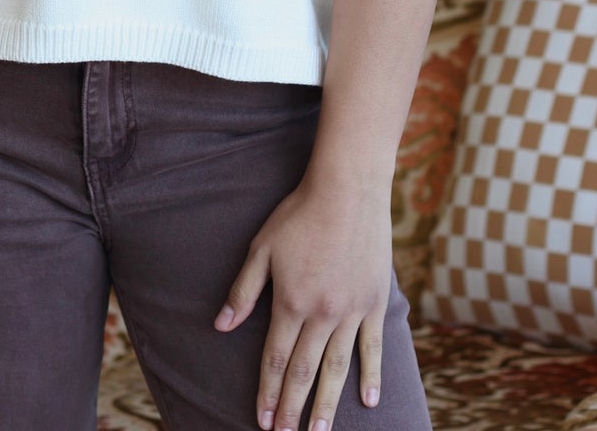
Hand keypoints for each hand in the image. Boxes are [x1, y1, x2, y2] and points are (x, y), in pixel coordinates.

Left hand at [213, 173, 390, 430]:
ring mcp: (352, 311)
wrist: (348, 189)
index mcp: (291, 302)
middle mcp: (322, 314)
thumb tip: (221, 326)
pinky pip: (372, 347)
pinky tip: (368, 400)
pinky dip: (370, 375)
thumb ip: (243, 291)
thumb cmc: (299, 214)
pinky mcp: (375, 303)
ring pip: (337, 368)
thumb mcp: (262, 247)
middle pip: (304, 372)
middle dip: (292, 408)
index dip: (266, 393)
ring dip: (327, 405)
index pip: (275, 359)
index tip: (262, 421)